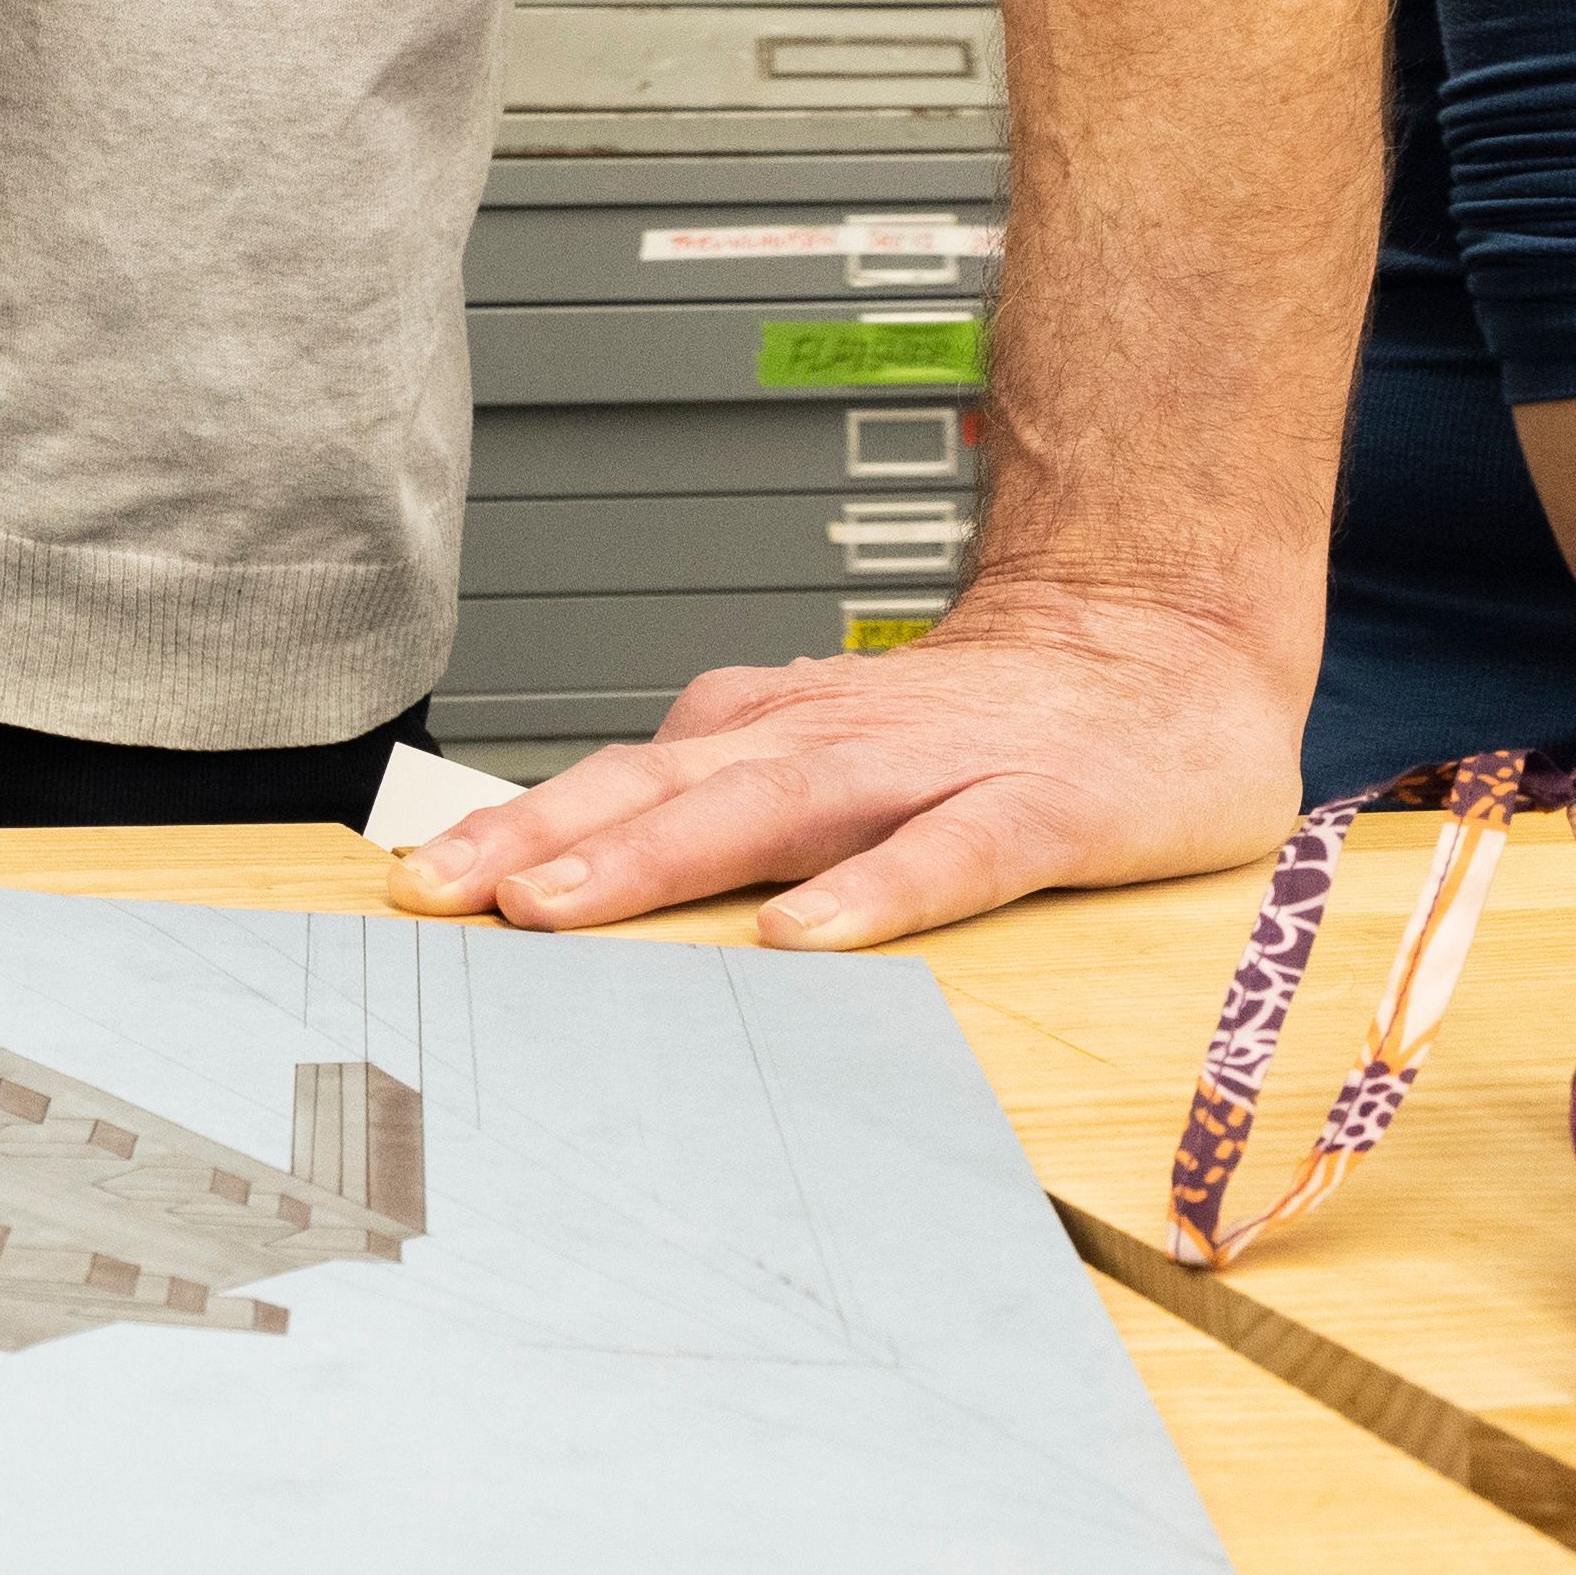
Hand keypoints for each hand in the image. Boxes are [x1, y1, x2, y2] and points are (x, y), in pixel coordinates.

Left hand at [394, 575, 1299, 951]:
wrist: (1164, 636)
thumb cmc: (991, 716)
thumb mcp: (835, 741)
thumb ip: (728, 788)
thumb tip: (584, 849)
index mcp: (778, 730)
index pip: (624, 777)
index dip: (514, 824)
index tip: (411, 879)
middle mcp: (833, 739)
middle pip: (666, 788)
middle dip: (545, 840)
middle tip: (440, 891)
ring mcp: (936, 767)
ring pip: (778, 810)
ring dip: (660, 857)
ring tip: (563, 908)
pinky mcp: (1043, 807)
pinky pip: (951, 853)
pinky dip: (878, 893)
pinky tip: (809, 937)